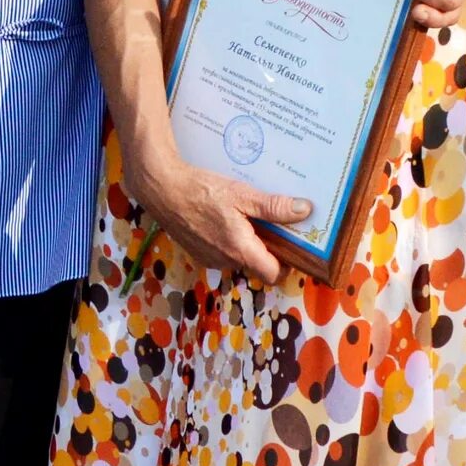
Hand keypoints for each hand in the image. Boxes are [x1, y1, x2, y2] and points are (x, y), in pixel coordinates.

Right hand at [130, 149, 309, 287]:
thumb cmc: (201, 191)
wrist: (161, 190)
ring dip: (245, 243)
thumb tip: (304, 210)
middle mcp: (225, 261)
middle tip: (270, 223)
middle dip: (266, 248)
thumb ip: (274, 207)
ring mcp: (209, 259)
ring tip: (244, 216)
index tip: (291, 247)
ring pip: (238, 258)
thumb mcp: (242, 195)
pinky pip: (221, 253)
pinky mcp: (197, 253)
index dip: (286, 265)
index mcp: (240, 250)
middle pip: (256, 265)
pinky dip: (227, 241)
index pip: (273, 275)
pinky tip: (222, 218)